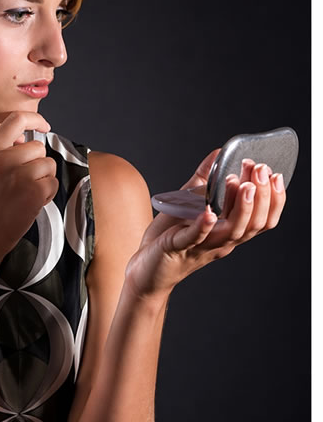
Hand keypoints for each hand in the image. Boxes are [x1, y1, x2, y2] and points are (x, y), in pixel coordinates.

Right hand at [0, 111, 58, 255]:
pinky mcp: (34, 191)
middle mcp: (4, 159)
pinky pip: (53, 183)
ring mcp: (20, 175)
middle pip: (38, 147)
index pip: (16, 119)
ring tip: (25, 193)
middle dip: (37, 163)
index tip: (43, 125)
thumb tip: (26, 139)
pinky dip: (47, 194)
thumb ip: (3, 151)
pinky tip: (31, 203)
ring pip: (48, 164)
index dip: (35, 119)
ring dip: (43, 179)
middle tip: (23, 182)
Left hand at [125, 149, 286, 297]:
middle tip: (261, 170)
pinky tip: (209, 212)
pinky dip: (204, 225)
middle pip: (253, 224)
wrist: (145, 269)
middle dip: (261, 196)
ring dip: (240, 207)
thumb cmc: (169, 236)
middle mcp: (222, 243)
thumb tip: (220, 152)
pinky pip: (195, 238)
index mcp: (228, 232)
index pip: (262, 220)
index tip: (276, 175)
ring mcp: (202, 247)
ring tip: (243, 185)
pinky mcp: (178, 248)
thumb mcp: (189, 202)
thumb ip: (205, 179)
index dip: (274, 200)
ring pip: (231, 232)